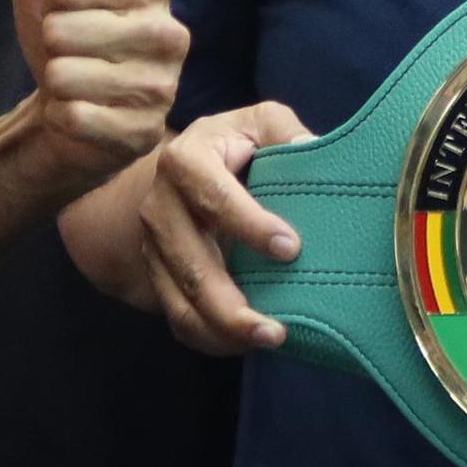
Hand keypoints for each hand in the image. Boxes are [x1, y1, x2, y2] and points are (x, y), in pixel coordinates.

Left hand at [0, 0, 185, 180]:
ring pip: (63, 75)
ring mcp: (161, 87)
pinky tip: (79, 112)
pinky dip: (60, 116)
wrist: (75, 105)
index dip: (51, 2)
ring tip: (77, 82)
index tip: (72, 14)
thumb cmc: (65, 35)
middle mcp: (169, 34)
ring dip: (56, 81)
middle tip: (74, 53)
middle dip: (52, 44)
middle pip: (60, 30)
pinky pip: (72, 117)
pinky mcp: (142, 132)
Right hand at [123, 102, 311, 356]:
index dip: (250, 225)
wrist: (184, 170)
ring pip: (179, 301)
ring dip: (222, 330)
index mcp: (185, 160)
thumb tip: (312, 151)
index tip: (291, 249)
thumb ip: (286, 131)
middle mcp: (159, 206)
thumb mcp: (261, 122)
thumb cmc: (236, 145)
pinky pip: (177, 318)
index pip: (213, 197)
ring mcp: (154, 246)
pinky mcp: (158, 276)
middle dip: (231, 303)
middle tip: (277, 329)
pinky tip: (244, 344)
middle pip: (190, 264)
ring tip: (269, 340)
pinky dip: (210, 339)